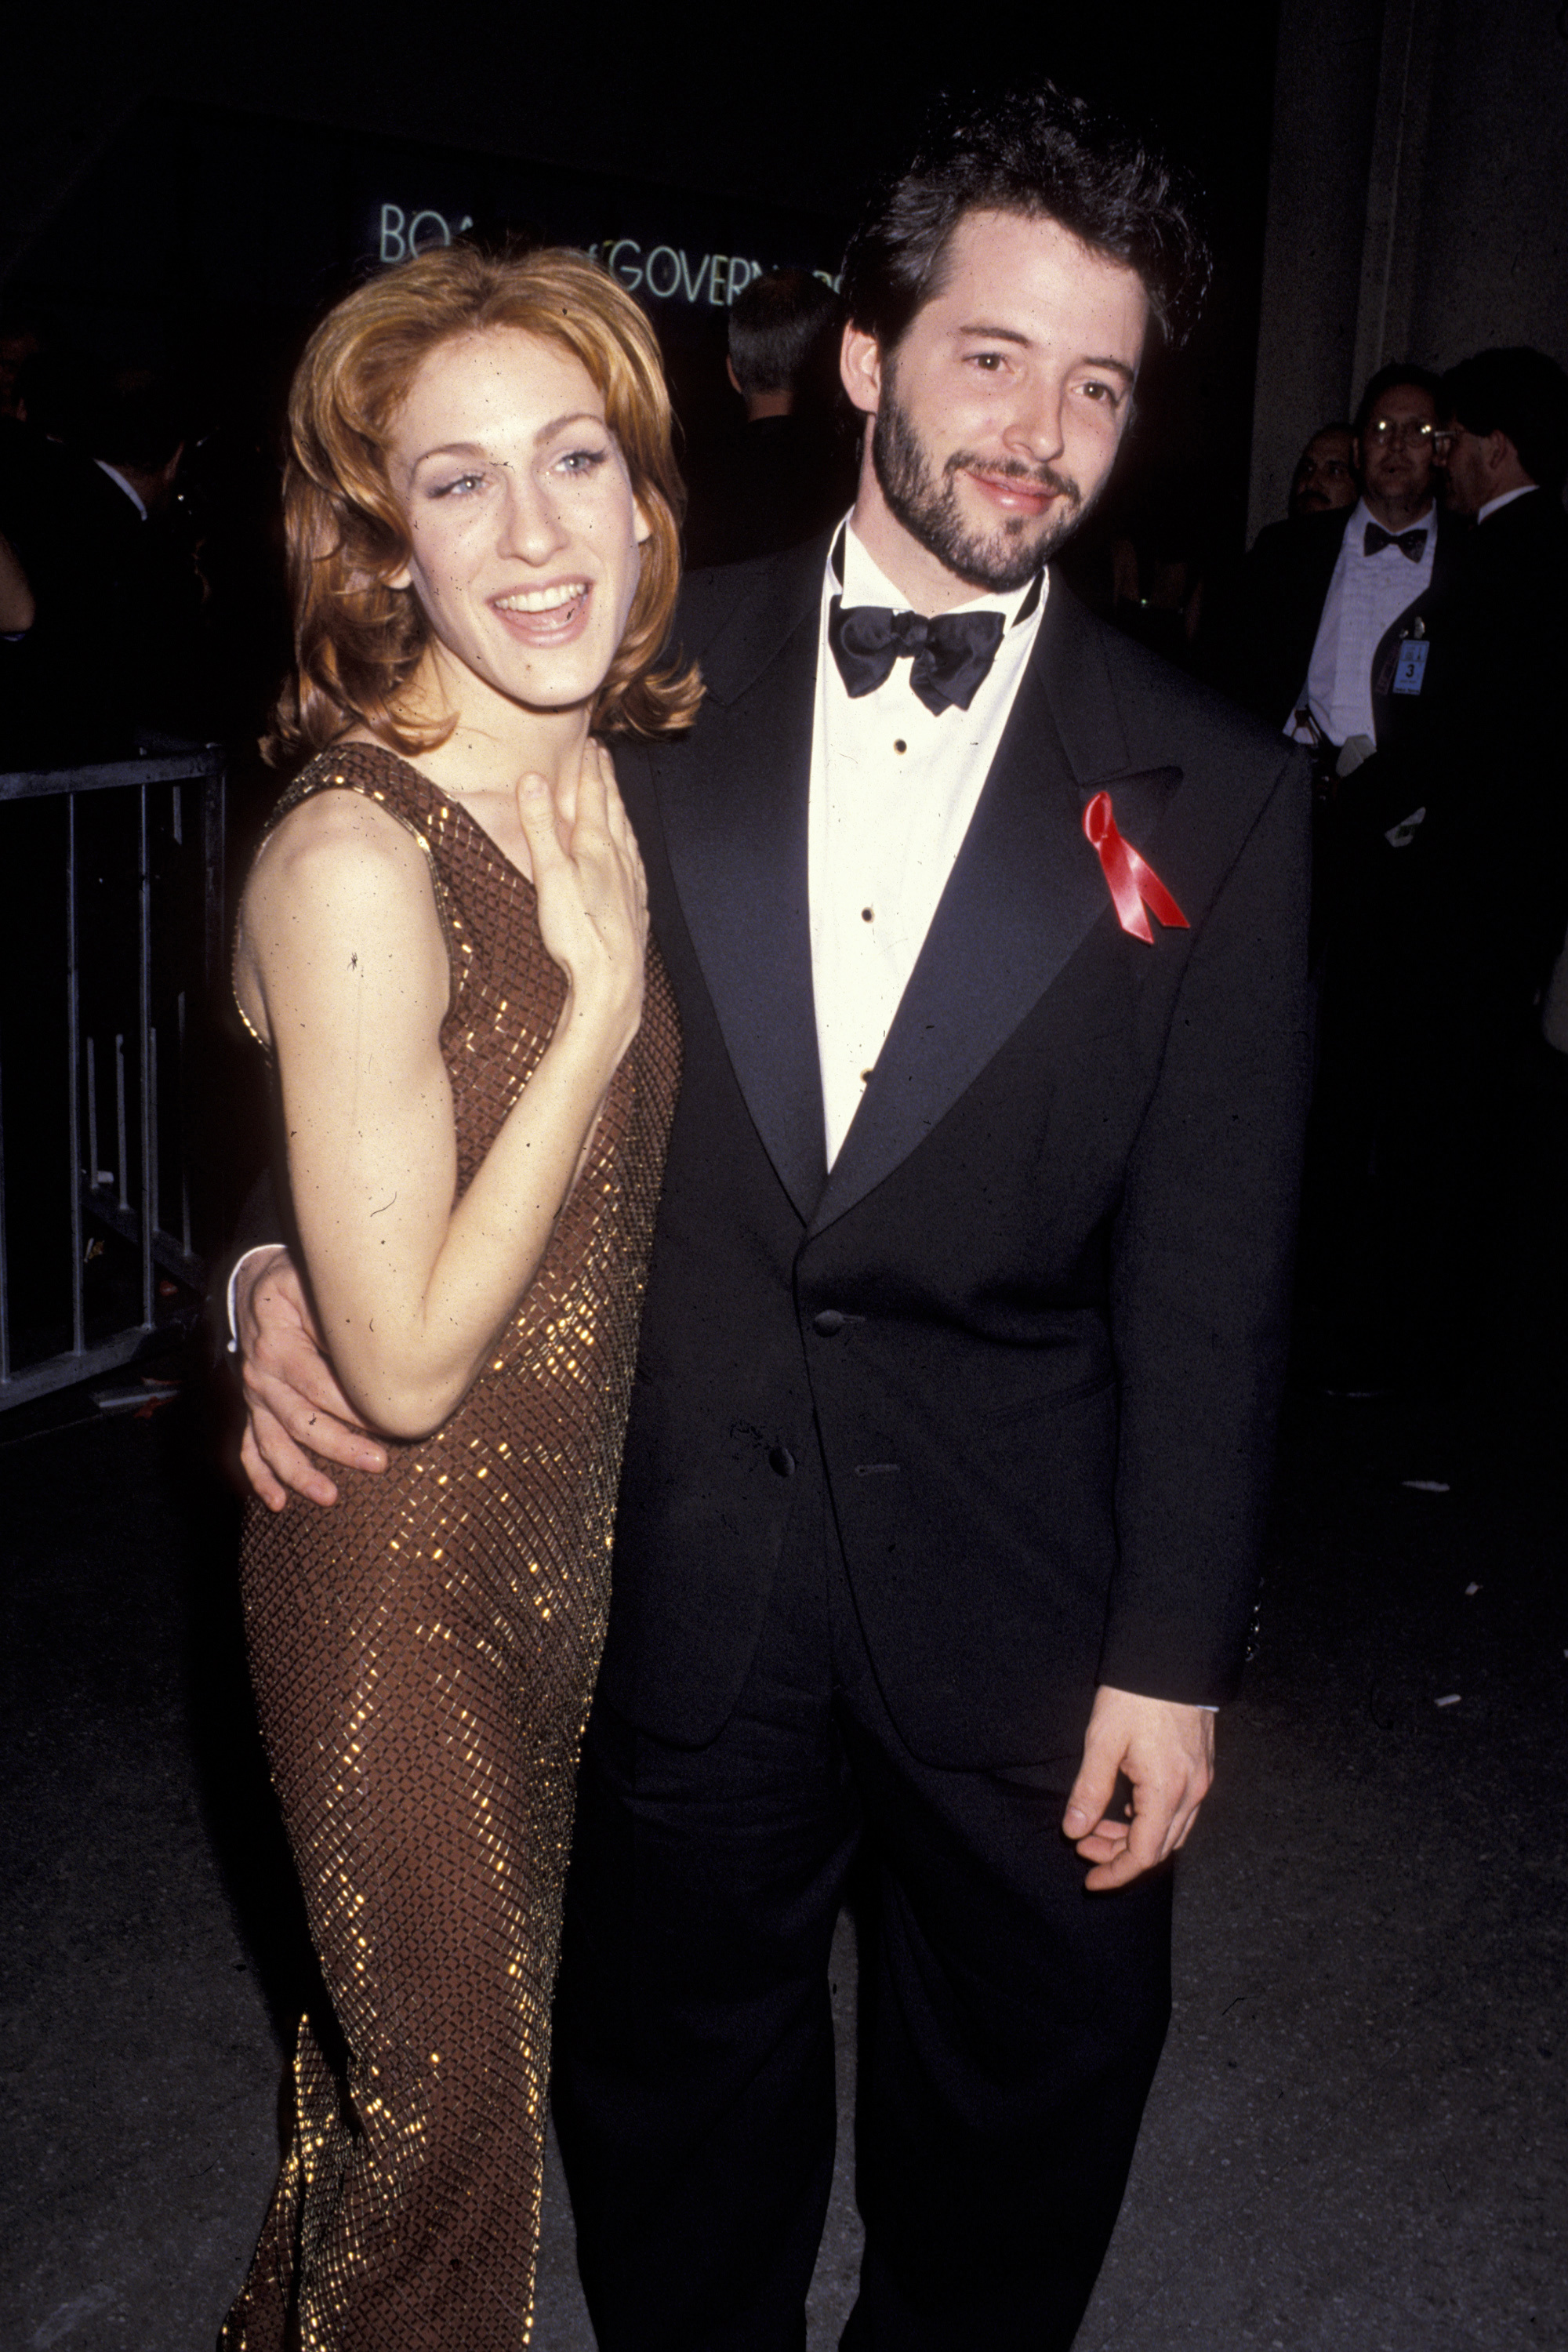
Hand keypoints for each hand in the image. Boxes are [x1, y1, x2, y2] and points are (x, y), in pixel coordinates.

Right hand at [235, 1247, 387, 1510]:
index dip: (352, 1408)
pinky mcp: (254, 1408)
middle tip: (377, 1463)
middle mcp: (260, 1375)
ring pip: (273, 1442)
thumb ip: (334, 1317)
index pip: (317, 1384)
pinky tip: (277, 1503)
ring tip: (329, 1497)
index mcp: (277, 1345)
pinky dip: (261, 1476)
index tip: (387, 1423)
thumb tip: (373, 1349)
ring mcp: (255, 1396)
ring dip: (299, 1473)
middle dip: (339, 1446)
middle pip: (300, 1419)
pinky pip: (250, 1447)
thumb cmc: (294, 1282)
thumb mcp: (311, 1283)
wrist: (254, 1284)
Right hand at [516, 741, 647, 1062]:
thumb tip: (533, 780)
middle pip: (614, 809)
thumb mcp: (549, 875)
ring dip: (620, 809)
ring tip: (616, 795)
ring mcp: (631, 883)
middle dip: (607, 780)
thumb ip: (541, 827)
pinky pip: (635, 863)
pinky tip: (629, 853)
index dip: (590, 768)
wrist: (612, 982)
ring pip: (628, 834)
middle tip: (603, 756)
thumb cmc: (578, 932)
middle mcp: (621, 859)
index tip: (589, 744)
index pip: (594, 796)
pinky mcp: (635, 906)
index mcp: (598, 846)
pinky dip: (630, 845)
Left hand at [1062, 1685, 1215, 1891]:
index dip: (1116, 1872)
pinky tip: (1125, 1808)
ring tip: (1098, 1828)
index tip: (1091, 1880)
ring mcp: (1201, 1781)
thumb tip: (1074, 1830)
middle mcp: (1192, 1793)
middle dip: (1120, 1855)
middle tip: (1084, 1847)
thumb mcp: (1103, 1742)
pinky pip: (1180, 1811)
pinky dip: (1151, 1820)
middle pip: (1159, 1847)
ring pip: (1171, 1831)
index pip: (1144, 1854)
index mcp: (1167, 1791)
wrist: (1172, 1657)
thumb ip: (1089, 1790)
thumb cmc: (1136, 1696)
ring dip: (1135, 1838)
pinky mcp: (1202, 1768)